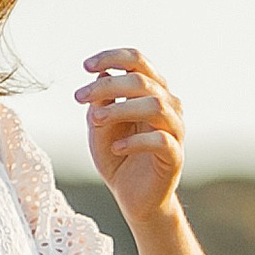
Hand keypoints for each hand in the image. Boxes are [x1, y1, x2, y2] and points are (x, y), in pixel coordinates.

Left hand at [76, 44, 185, 230]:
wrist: (133, 197)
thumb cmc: (117, 155)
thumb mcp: (99, 126)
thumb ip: (100, 102)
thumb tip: (101, 74)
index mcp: (151, 92)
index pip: (138, 62)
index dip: (113, 57)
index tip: (85, 66)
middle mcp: (168, 106)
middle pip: (143, 81)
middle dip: (108, 85)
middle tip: (79, 97)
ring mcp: (175, 130)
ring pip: (156, 106)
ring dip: (121, 109)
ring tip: (95, 120)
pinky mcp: (175, 156)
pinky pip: (160, 140)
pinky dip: (135, 141)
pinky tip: (116, 148)